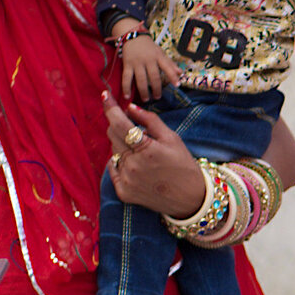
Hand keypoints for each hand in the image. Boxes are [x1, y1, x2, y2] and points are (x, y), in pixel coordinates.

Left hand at [104, 94, 207, 217]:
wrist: (189, 198)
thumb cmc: (183, 164)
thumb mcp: (172, 138)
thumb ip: (150, 120)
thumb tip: (130, 107)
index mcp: (147, 149)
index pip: (119, 123)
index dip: (110, 108)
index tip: (105, 96)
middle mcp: (133, 165)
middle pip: (112, 135)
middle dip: (120, 127)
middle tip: (136, 131)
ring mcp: (127, 180)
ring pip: (113, 151)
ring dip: (123, 146)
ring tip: (143, 154)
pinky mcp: (123, 192)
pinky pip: (113, 169)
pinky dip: (120, 163)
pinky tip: (137, 167)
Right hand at [119, 34, 178, 100]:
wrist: (132, 36)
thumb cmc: (148, 47)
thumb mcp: (160, 52)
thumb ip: (169, 63)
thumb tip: (180, 73)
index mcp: (158, 57)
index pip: (167, 67)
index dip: (173, 76)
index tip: (177, 85)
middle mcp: (148, 60)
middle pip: (154, 76)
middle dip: (156, 89)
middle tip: (157, 97)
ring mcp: (137, 63)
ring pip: (141, 79)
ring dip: (143, 91)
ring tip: (146, 99)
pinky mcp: (127, 64)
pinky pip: (126, 78)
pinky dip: (126, 88)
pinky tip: (127, 96)